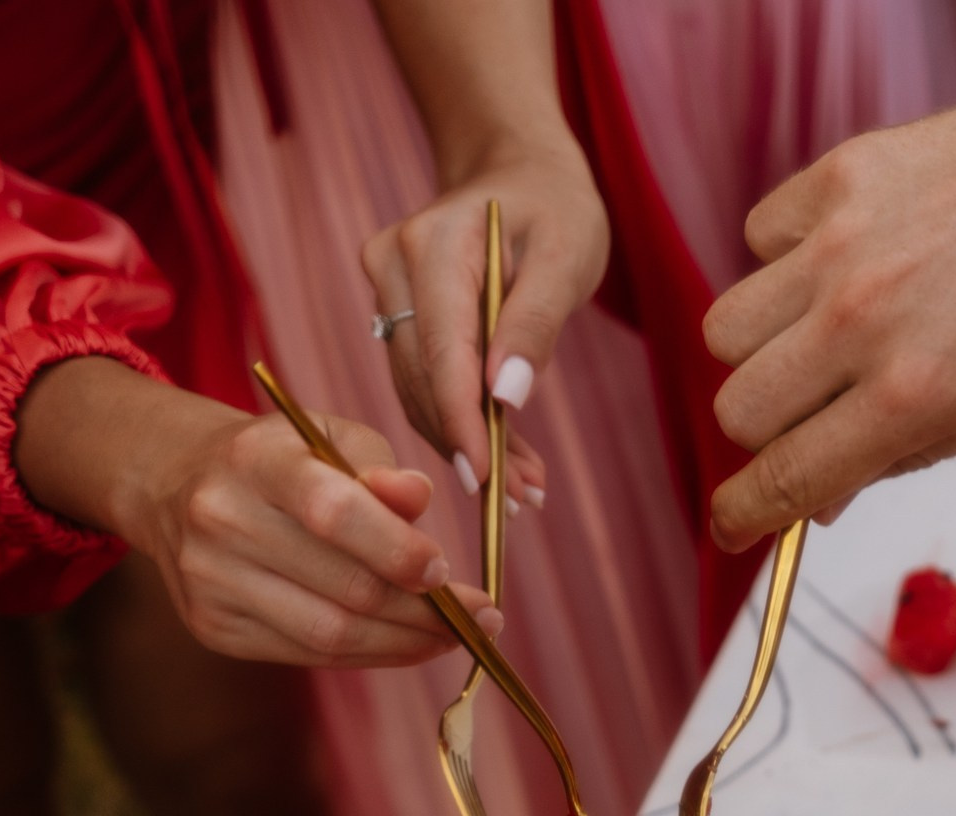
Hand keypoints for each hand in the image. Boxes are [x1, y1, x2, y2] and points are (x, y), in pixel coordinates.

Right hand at [18, 357, 494, 667]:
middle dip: (425, 612)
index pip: (334, 513)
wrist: (177, 484)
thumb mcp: (332, 438)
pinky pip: (308, 655)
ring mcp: (209, 582)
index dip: (400, 551)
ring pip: (330, 634)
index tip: (447, 572)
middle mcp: (221, 521)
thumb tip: (419, 500)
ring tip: (453, 635)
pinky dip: (369, 655)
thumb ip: (381, 468)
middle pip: (343, 588)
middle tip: (479, 618)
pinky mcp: (212, 628)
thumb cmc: (282, 460)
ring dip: (406, 644)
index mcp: (254, 461)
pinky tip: (406, 643)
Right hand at [363, 143, 608, 505]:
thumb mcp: (568, 254)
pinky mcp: (394, 314)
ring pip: (419, 390)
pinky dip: (461, 425)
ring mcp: (386, 290)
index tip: (484, 478)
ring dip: (466, 446)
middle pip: (424, 378)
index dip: (460, 420)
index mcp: (432, 244)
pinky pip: (424, 381)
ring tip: (521, 493)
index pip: (440, 350)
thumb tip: (505, 397)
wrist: (519, 173)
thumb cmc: (555, 207)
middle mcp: (392, 266)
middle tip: (520, 502)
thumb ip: (536, 323)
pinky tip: (502, 463)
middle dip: (469, 445)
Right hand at [702, 83, 955, 550]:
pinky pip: (760, 238)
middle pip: (738, 410)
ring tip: (825, 333)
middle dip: (763, 433)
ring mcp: (841, 245)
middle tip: (810, 416)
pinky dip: (786, 261)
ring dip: (763, 351)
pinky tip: (850, 257)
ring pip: (724, 329)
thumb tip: (823, 500)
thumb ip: (910, 457)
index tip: (732, 525)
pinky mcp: (837, 177)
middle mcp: (862, 323)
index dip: (744, 516)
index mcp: (913, 397)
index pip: (784, 479)